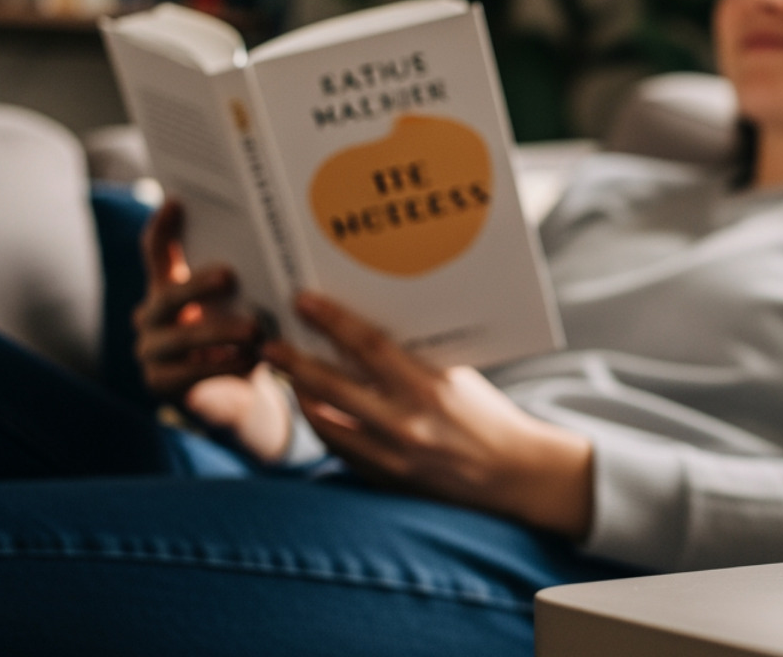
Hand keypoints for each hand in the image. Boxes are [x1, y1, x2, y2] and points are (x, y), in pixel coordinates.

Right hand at [135, 199, 290, 461]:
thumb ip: (248, 281)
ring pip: (180, 337)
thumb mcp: (245, 305)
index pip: (156, 252)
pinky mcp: (161, 384)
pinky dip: (222, 365)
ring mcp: (152, 352)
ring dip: (219, 332)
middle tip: (229, 275)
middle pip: (167, 295)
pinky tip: (251, 360)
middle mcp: (152, 316)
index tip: (177, 201)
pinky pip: (189, 374)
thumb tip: (282, 245)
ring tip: (254, 330)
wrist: (238, 398)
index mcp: (170, 288)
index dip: (163, 227)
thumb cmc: (242, 340)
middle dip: (198, 284)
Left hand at [262, 293, 593, 539]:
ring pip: (325, 423)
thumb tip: (368, 333)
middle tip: (270, 344)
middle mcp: (406, 423)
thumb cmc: (487, 415)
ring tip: (289, 377)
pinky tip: (316, 411)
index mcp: (429, 387)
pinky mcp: (386, 480)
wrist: (512, 473)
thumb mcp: (457, 376)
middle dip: (295, 362)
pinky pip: (340, 451)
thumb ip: (414, 359)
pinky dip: (324, 427)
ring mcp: (392, 457)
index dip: (331, 321)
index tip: (303, 302)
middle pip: (332, 387)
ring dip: (302, 397)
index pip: (368, 346)